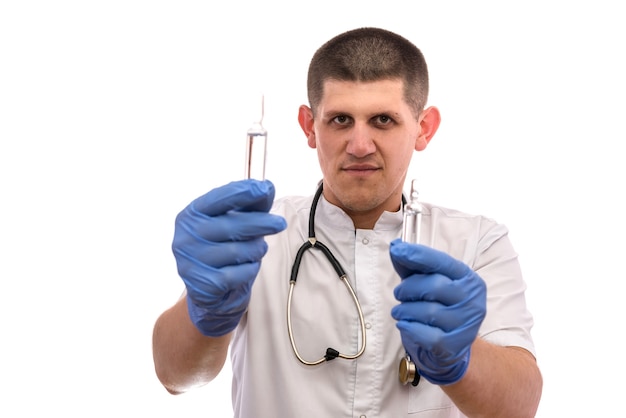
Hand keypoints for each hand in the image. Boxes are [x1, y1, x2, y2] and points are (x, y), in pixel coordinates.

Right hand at [172, 179, 286, 336]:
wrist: (207, 288)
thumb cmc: (222, 246)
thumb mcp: (232, 220)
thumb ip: (249, 203)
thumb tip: (267, 186)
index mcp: (190, 215)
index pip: (218, 199)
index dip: (242, 193)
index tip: (264, 189)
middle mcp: (186, 237)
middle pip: (232, 226)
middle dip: (261, 223)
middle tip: (280, 223)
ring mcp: (191, 262)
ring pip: (239, 251)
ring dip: (256, 249)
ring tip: (258, 249)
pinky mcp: (202, 285)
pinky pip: (239, 274)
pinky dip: (250, 269)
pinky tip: (248, 266)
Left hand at [389, 239, 485, 384]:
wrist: (451, 348)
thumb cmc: (438, 307)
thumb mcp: (427, 282)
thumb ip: (412, 265)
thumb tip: (396, 247)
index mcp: (467, 278)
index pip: (442, 262)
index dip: (419, 255)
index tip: (398, 250)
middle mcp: (472, 300)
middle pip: (434, 286)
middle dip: (408, 288)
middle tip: (399, 293)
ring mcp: (465, 324)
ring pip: (427, 311)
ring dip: (404, 310)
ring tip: (401, 311)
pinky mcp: (454, 345)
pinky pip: (425, 334)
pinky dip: (409, 328)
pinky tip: (405, 324)